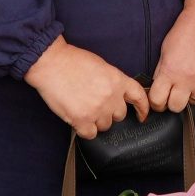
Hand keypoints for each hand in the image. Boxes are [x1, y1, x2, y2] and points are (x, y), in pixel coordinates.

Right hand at [23, 39, 148, 139]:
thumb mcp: (101, 65)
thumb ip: (113, 82)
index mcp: (117, 80)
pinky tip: (78, 119)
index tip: (142, 115)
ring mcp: (97, 109)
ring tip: (83, 108)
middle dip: (109, 112)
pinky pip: (90, 134)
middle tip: (95, 104)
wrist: (51, 63)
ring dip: (96, 121)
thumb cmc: (72, 61)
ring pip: (105, 126)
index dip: (142, 108)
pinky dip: (84, 129)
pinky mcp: (82, 120)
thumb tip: (115, 95)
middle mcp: (111, 96)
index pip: (139, 97)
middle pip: (119, 115)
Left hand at [148, 0, 194, 112]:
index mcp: (170, 71)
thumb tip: (159, 89)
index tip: (159, 97)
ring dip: (190, 93)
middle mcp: (188, 79)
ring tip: (191, 78)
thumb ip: (162, 71)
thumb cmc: (185, 29)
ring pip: (194, 101)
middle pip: (176, 107)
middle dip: (173, 101)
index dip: (156, 101)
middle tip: (174, 91)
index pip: (157, 100)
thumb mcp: (165, 50)